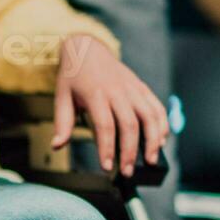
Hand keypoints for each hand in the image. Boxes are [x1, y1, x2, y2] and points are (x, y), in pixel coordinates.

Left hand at [51, 35, 167, 176]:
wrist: (86, 48)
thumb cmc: (73, 77)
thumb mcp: (61, 98)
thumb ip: (63, 123)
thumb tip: (57, 146)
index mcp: (96, 94)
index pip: (105, 126)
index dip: (107, 148)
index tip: (107, 167)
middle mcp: (117, 91)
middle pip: (129, 125)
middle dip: (130, 151)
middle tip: (128, 171)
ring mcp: (132, 88)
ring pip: (149, 116)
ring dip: (152, 140)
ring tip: (151, 160)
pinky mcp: (141, 87)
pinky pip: (156, 106)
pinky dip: (162, 124)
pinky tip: (161, 140)